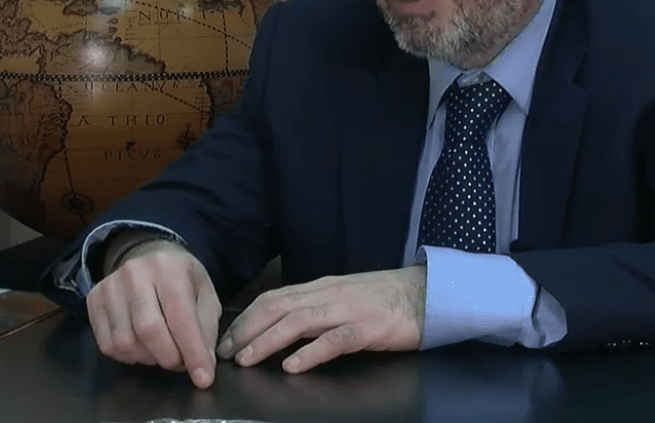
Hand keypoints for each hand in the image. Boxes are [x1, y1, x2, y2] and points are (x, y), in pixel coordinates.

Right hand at [85, 238, 221, 388]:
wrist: (147, 253)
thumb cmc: (181, 277)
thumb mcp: (205, 294)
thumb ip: (206, 329)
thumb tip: (204, 366)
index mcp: (169, 268)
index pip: (181, 318)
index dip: (193, 353)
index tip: (203, 379)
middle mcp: (135, 273)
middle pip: (149, 330)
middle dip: (169, 357)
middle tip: (180, 363)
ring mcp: (110, 286)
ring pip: (125, 342)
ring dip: (148, 358)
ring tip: (162, 351)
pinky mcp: (94, 299)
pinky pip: (107, 344)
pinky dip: (128, 356)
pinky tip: (141, 347)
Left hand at [216, 266, 426, 373]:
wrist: (428, 292)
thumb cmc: (386, 298)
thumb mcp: (345, 297)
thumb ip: (317, 308)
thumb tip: (282, 326)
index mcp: (321, 287)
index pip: (274, 298)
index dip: (246, 318)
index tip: (226, 339)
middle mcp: (329, 294)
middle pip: (277, 307)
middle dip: (246, 330)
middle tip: (225, 353)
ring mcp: (349, 309)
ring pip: (298, 321)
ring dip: (267, 341)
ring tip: (247, 359)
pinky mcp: (369, 327)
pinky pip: (335, 340)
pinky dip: (310, 353)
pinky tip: (292, 367)